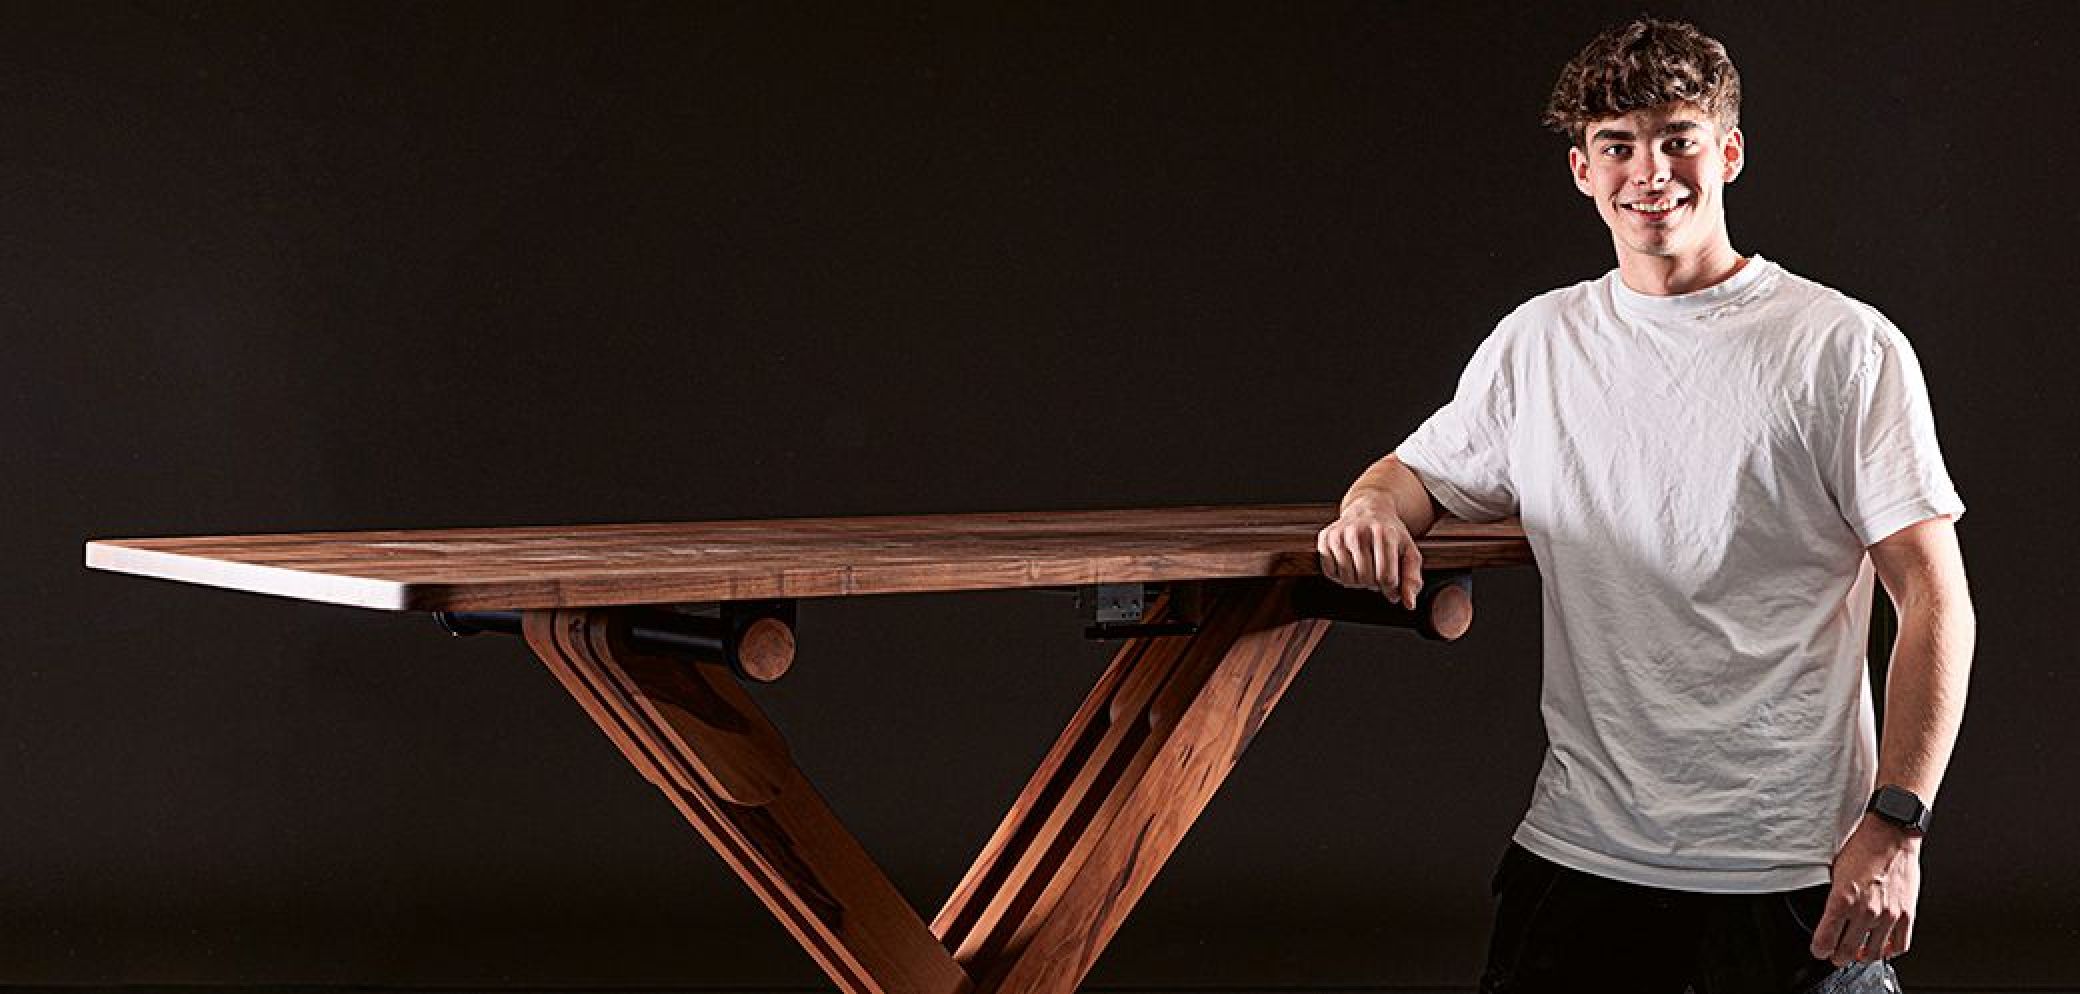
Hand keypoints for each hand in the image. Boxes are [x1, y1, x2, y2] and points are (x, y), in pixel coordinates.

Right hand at [1315, 500, 1422, 608]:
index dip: (1391, 589)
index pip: (1386, 578)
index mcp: (1384, 534)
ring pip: (1348, 579)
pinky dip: (1341, 575)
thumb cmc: (1390, 534)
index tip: (1392, 585)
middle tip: (1377, 573)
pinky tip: (1350, 564)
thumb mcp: (1409, 552)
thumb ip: (1412, 579)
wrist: (1368, 509)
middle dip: (1374, 584)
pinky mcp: (1325, 539)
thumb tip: (1409, 605)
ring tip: (1365, 569)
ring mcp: (1339, 535)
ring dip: (1358, 582)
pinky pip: (1330, 573)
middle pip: (1367, 580)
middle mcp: (1359, 532)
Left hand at [1811, 813, 1922, 965]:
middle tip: (1835, 956)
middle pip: (1847, 951)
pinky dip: (1889, 951)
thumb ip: (1833, 898)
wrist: (1890, 834)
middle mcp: (1865, 911)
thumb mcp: (1835, 872)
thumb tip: (1828, 917)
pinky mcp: (1907, 914)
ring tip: (1858, 953)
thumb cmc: (1862, 848)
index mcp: (1842, 899)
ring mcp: (1888, 915)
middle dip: (1838, 957)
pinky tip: (1883, 948)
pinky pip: (1900, 945)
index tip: (1819, 951)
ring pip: (1873, 953)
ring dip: (1863, 957)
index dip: (1819, 950)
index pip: (1825, 939)